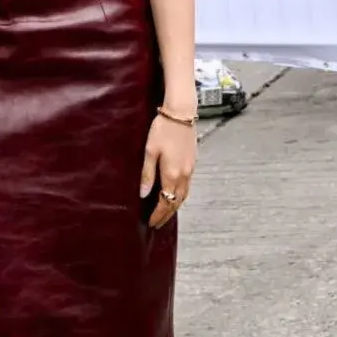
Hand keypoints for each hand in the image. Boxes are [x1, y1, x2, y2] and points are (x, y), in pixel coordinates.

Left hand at [140, 112, 195, 228]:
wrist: (181, 113)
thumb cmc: (163, 128)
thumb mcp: (150, 151)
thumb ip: (147, 174)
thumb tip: (143, 194)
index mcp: (172, 174)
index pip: (165, 202)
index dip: (158, 214)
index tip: (152, 222)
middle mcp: (184, 175)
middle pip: (176, 202)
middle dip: (167, 214)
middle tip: (158, 223)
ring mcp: (190, 169)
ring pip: (184, 195)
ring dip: (175, 206)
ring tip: (166, 212)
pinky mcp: (193, 162)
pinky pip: (188, 186)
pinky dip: (181, 195)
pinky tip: (175, 194)